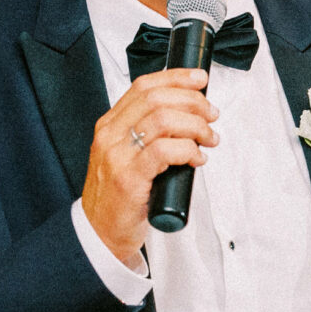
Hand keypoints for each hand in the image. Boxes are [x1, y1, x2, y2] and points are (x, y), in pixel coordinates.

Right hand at [81, 68, 218, 265]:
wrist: (99, 234)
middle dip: (193, 101)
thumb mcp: (128, 156)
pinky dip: (188, 150)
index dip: (176, 77)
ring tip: (209, 139)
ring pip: (163, 120)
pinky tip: (197, 159)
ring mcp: (117, 156)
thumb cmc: (119, 196)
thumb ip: (150, 134)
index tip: (199, 79)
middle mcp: (110, 136)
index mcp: (110, 125)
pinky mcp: (128, 179)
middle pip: (157, 98)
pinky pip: (163, 151)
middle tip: (211, 115)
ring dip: (196, 126)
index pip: (143, 86)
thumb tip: (190, 115)